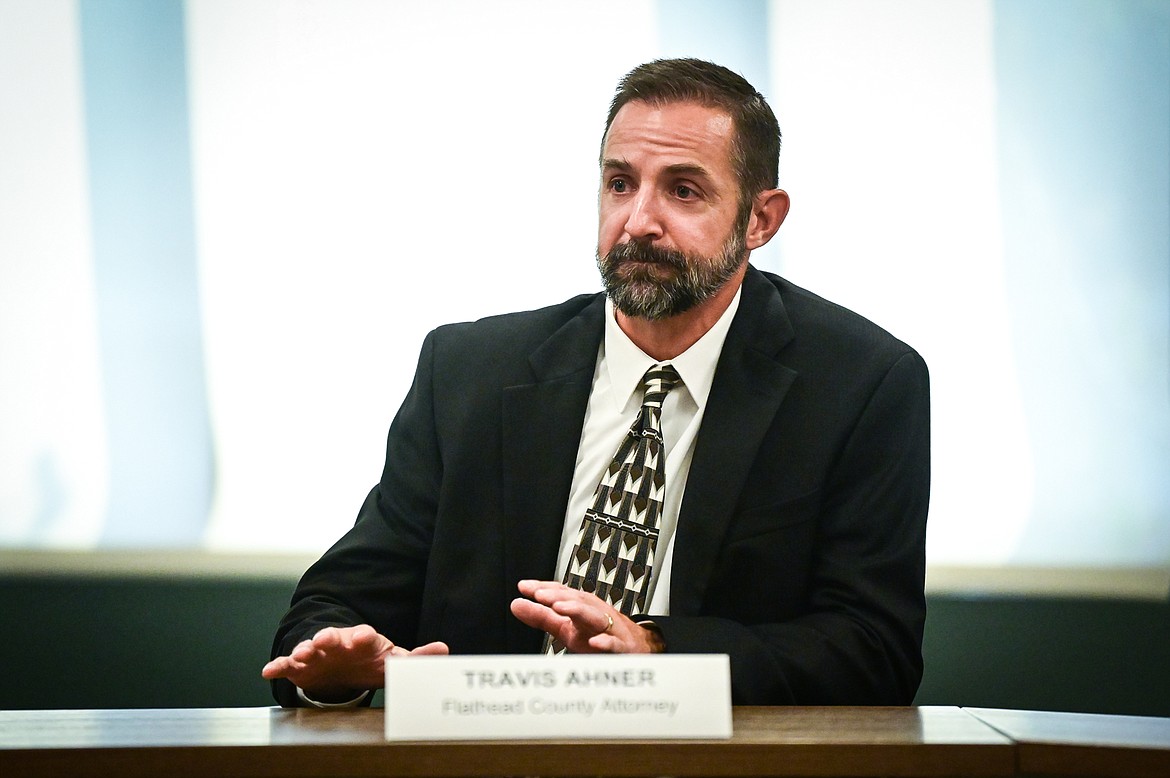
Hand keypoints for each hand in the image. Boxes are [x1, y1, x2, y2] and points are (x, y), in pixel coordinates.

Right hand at [261, 624, 448, 699]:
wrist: (340, 663)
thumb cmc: (370, 660)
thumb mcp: (393, 660)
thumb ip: (416, 658)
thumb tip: (444, 649)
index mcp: (362, 640)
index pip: (364, 635)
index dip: (363, 636)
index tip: (364, 636)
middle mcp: (338, 643)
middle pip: (333, 637)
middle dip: (329, 638)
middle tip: (323, 640)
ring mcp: (318, 653)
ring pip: (309, 648)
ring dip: (304, 649)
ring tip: (301, 654)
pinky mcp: (300, 666)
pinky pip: (287, 664)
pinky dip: (278, 666)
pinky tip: (268, 671)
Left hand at [510, 580, 661, 653]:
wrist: (637, 649)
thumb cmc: (599, 636)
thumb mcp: (567, 627)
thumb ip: (542, 616)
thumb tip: (517, 604)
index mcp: (582, 608)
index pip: (562, 594)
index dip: (544, 589)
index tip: (525, 587)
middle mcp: (595, 614)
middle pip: (578, 601)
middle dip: (560, 596)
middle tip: (540, 595)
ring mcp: (610, 630)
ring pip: (596, 617)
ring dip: (578, 610)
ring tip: (559, 607)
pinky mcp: (622, 649)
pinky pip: (615, 645)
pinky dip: (606, 642)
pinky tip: (595, 642)